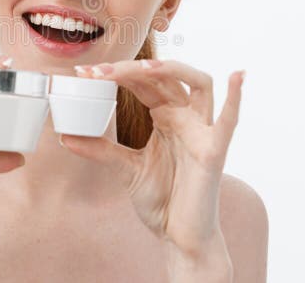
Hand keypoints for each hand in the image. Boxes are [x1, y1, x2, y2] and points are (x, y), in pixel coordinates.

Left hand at [61, 59, 244, 261]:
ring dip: (172, 70)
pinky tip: (237, 76)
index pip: (144, 82)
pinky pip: (229, 122)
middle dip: (132, 69)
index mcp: (166, 116)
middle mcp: (186, 117)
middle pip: (165, 77)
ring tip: (144, 67)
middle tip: (100, 71)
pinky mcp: (214, 151)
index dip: (117, 72)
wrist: (180, 236)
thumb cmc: (163, 199)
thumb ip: (101, 149)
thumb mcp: (125, 168)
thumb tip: (67, 137)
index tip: (86, 73)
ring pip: (199, 84)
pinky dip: (236, 97)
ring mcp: (202, 131)